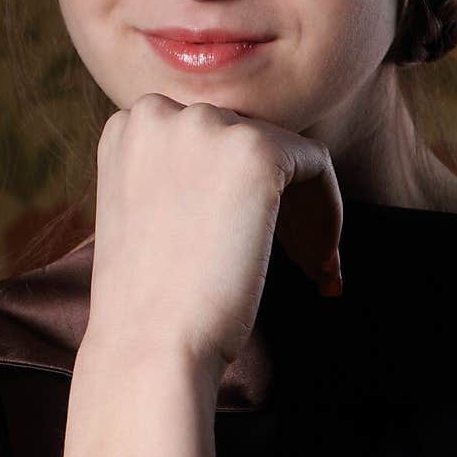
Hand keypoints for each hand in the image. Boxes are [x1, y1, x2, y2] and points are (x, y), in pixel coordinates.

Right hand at [85, 93, 343, 380]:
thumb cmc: (146, 302)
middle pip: (247, 137)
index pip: (207, 136)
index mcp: (128, 126)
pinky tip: (319, 263)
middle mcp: (160, 112)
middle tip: (296, 261)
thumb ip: (177, 175)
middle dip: (276, 199)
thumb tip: (238, 170)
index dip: (235, 190)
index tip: (246, 239)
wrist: (150, 343)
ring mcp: (207, 126)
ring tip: (312, 267)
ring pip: (285, 152)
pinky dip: (329, 211)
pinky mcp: (255, 150)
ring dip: (304, 208)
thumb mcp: (142, 213)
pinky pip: (317, 164)